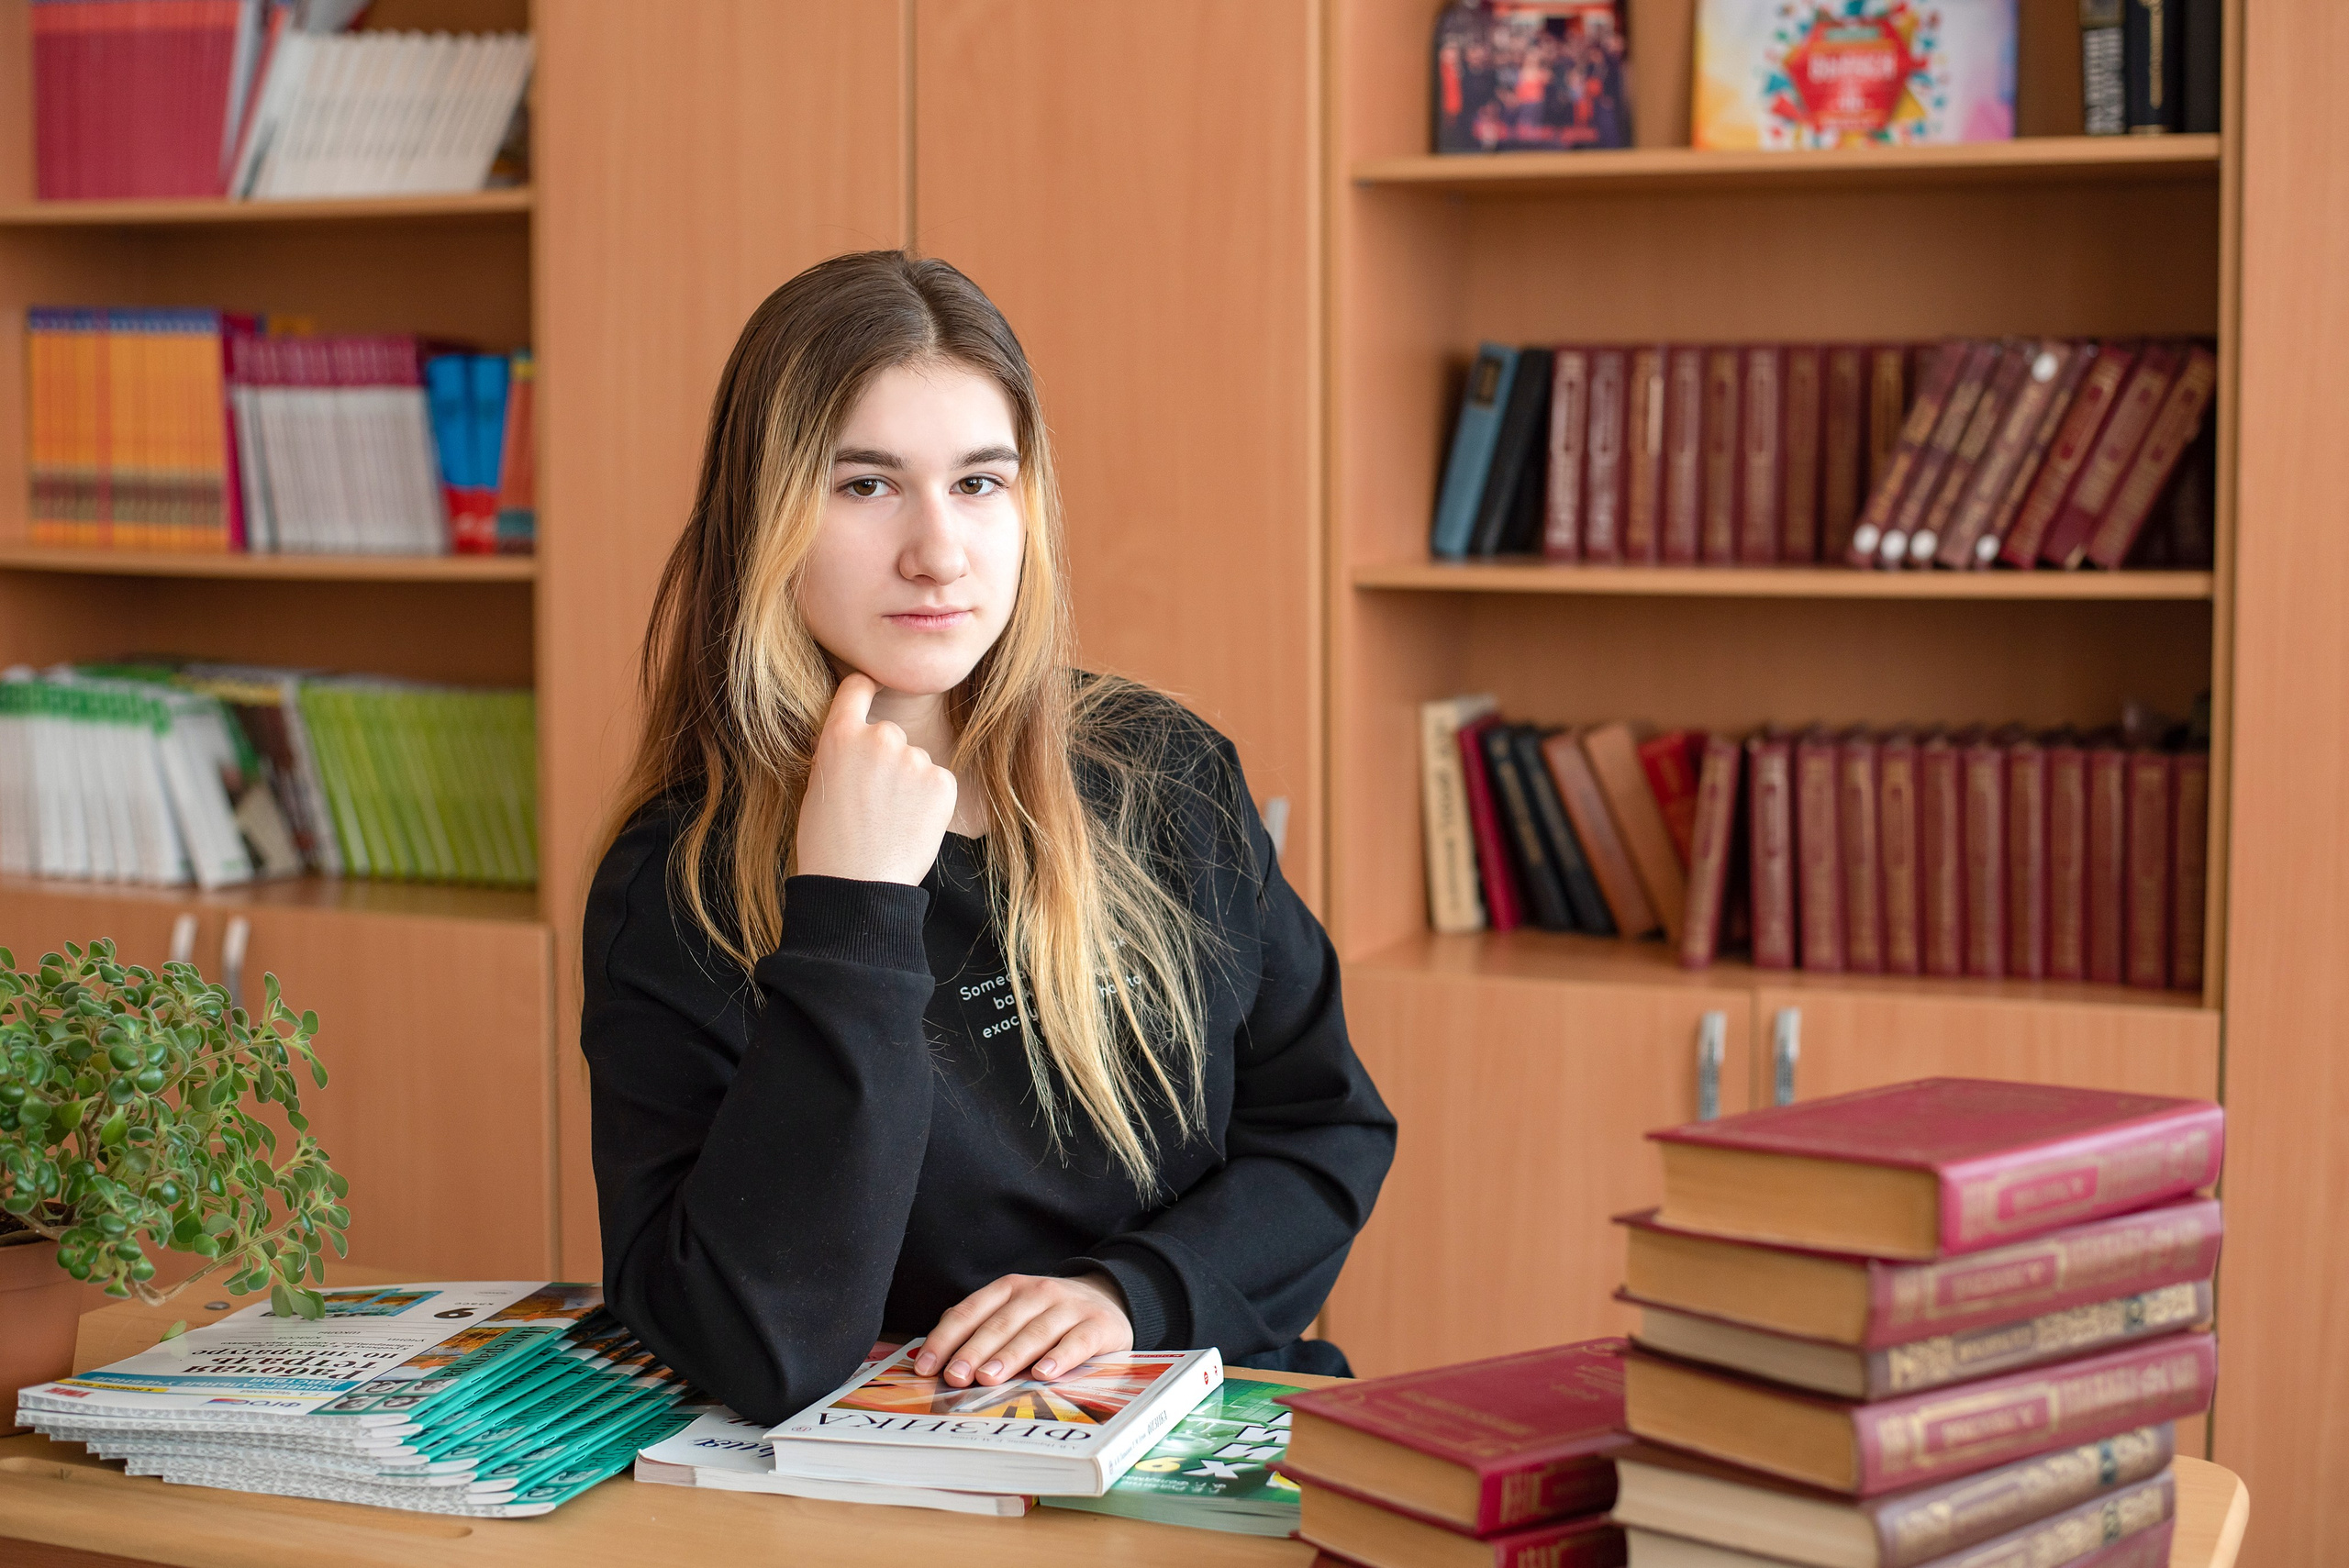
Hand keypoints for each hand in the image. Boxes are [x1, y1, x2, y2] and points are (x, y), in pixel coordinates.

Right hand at [794, 673, 957, 884]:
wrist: (856, 885)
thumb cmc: (828, 844)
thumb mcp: (818, 786)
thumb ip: (842, 753)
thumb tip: (858, 741)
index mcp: (840, 735)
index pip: (857, 688)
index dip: (865, 687)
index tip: (872, 686)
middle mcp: (880, 737)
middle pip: (889, 734)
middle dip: (886, 760)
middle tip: (873, 802)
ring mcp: (914, 758)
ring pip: (915, 761)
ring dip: (909, 783)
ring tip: (890, 821)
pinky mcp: (942, 781)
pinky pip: (938, 782)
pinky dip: (930, 801)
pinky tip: (910, 826)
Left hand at [914, 1272, 1132, 1387]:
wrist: (1108, 1299)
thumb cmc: (1049, 1315)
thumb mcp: (1015, 1311)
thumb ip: (980, 1326)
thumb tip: (937, 1356)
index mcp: (1010, 1288)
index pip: (971, 1311)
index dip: (946, 1338)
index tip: (926, 1366)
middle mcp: (1038, 1292)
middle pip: (1000, 1323)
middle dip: (974, 1351)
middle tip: (955, 1376)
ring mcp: (1069, 1307)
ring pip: (1035, 1332)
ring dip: (1009, 1356)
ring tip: (989, 1378)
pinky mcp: (1098, 1325)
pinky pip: (1077, 1342)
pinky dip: (1060, 1357)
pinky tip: (1044, 1373)